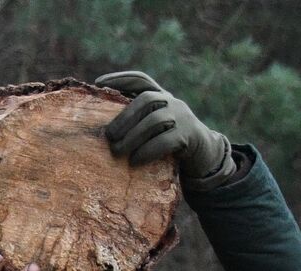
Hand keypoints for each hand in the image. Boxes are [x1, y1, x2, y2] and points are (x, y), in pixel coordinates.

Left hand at [96, 70, 232, 183]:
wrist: (202, 156)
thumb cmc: (168, 143)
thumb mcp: (151, 128)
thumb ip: (135, 123)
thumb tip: (103, 133)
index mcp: (161, 97)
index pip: (141, 80)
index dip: (121, 79)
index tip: (98, 83)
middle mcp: (172, 102)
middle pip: (146, 99)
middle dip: (124, 117)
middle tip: (109, 136)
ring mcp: (182, 117)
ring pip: (155, 120)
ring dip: (132, 137)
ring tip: (117, 151)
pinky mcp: (189, 136)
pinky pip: (165, 141)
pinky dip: (147, 151)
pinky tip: (134, 161)